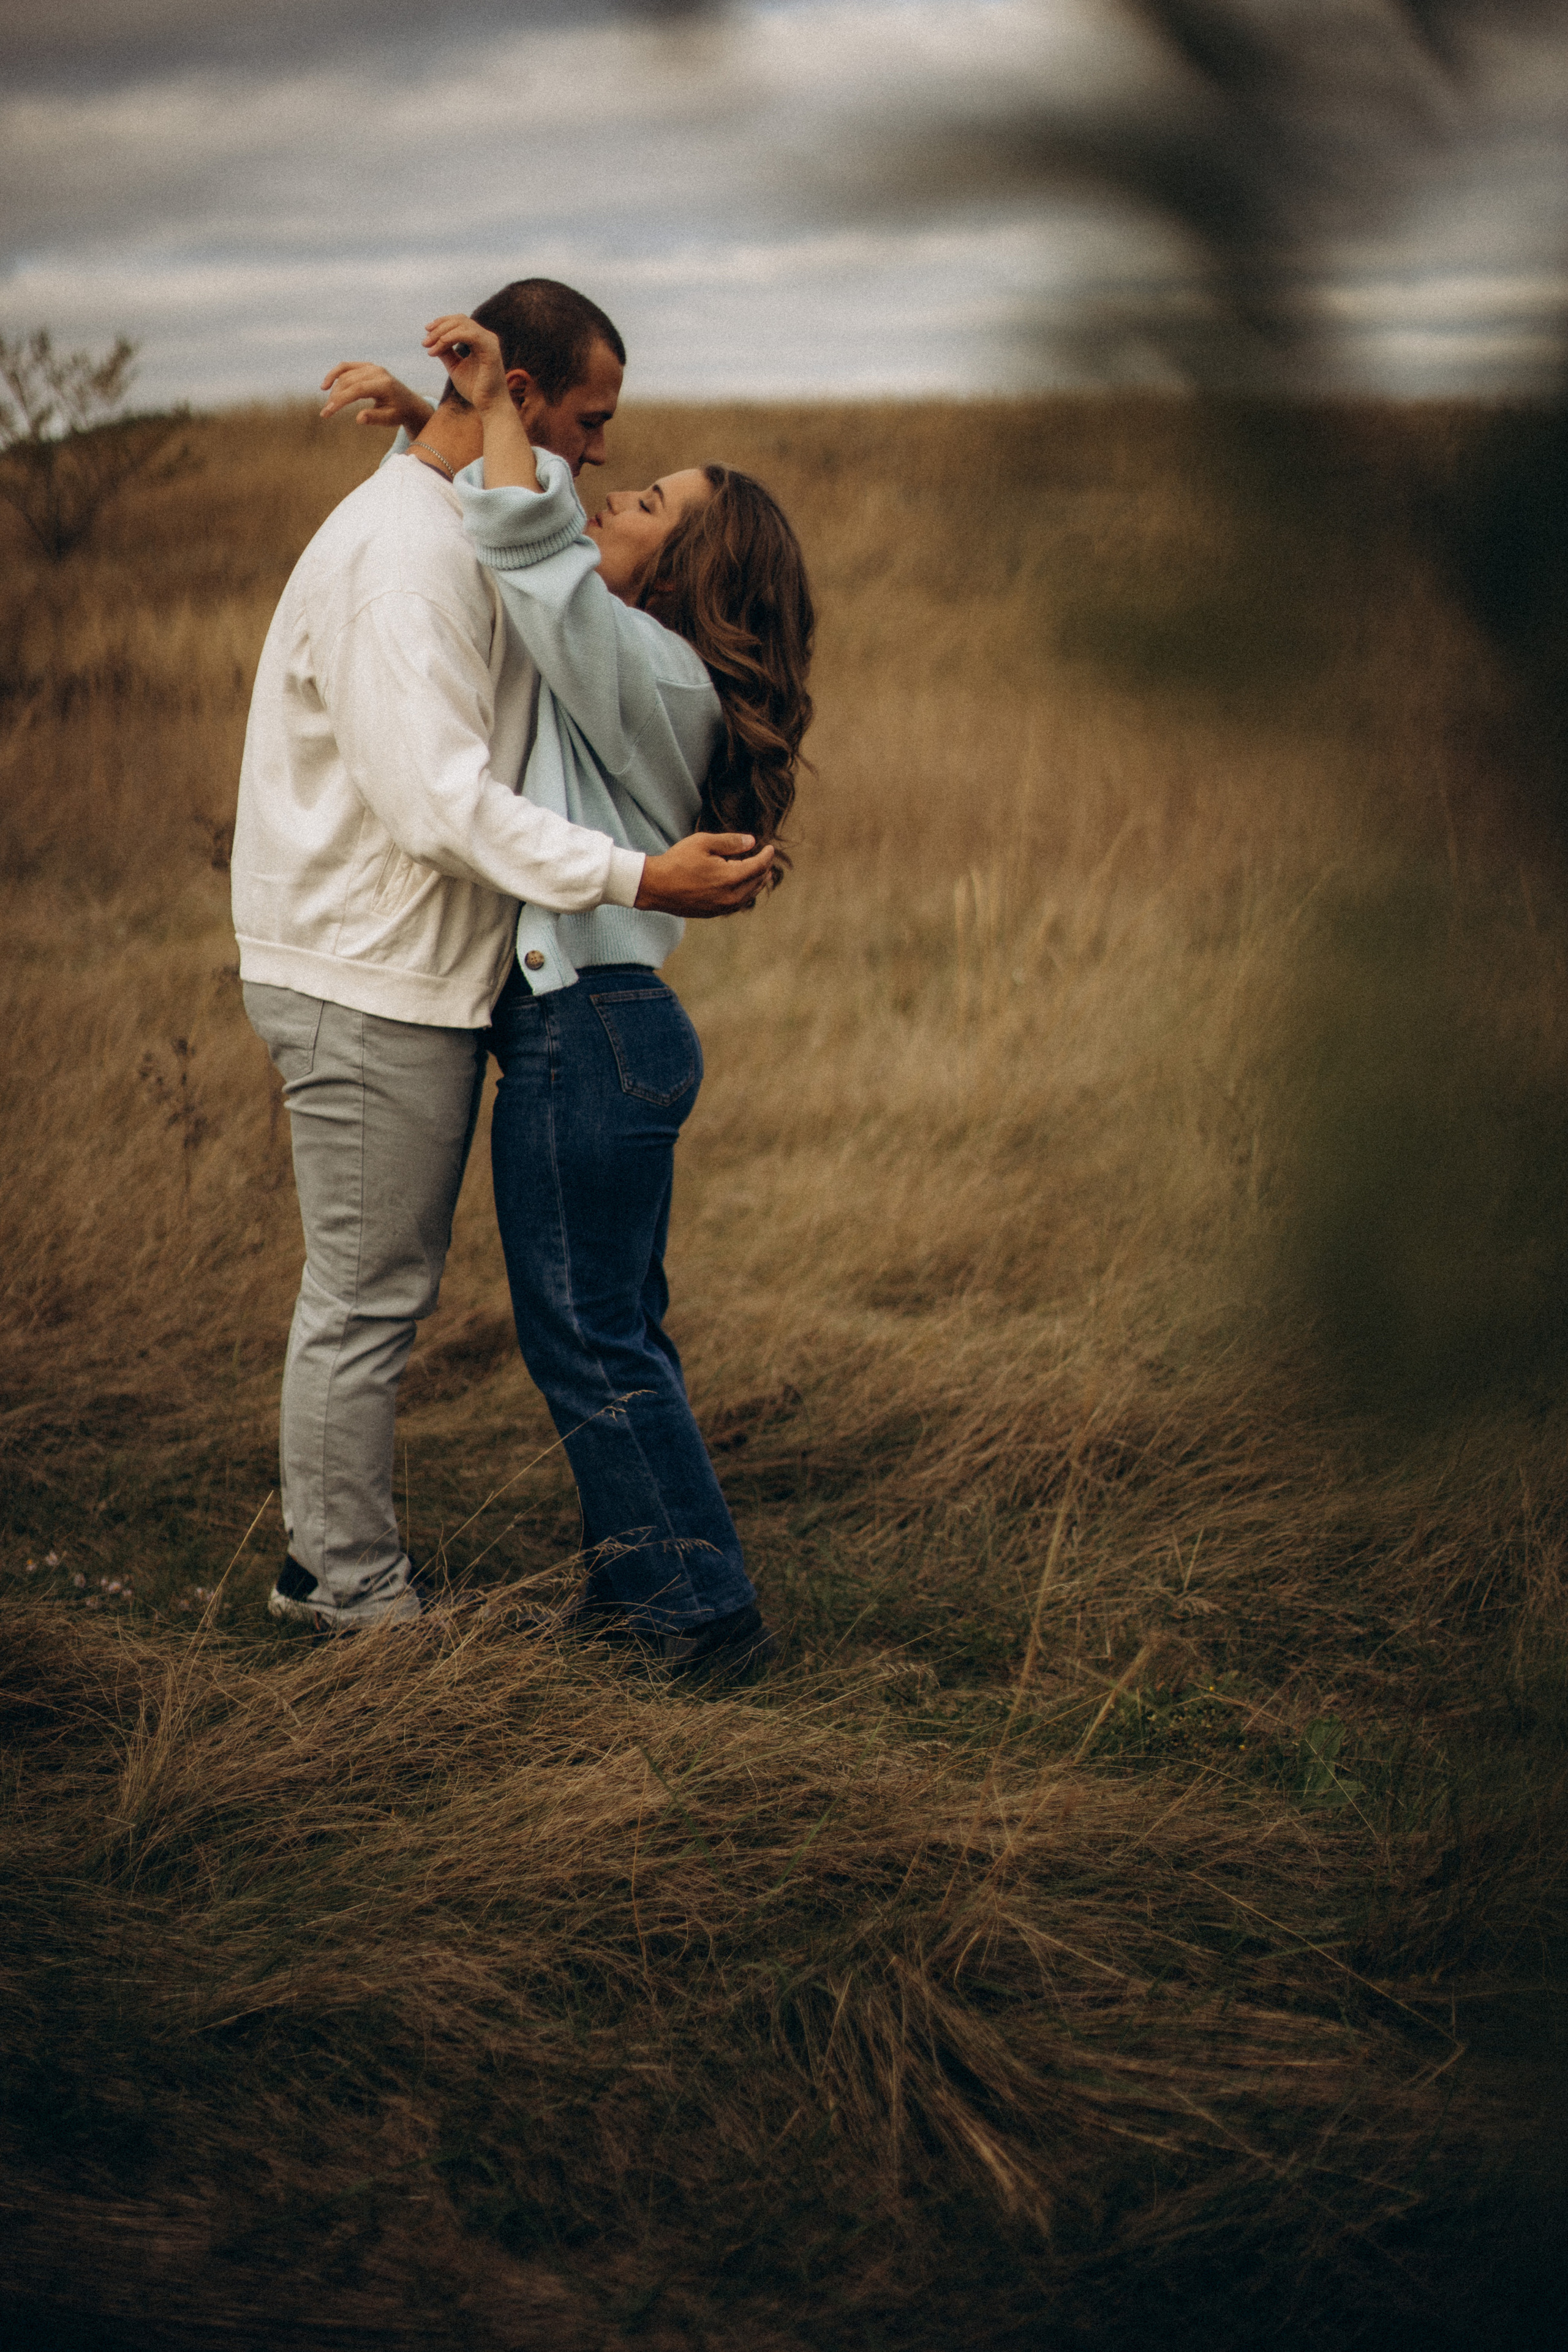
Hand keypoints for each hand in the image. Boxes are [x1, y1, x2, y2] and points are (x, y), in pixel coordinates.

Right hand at [319, 362, 431, 431]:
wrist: (408, 403)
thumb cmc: (399, 413)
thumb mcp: (390, 419)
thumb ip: (375, 418)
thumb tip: (359, 418)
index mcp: (384, 384)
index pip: (357, 389)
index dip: (341, 400)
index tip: (328, 411)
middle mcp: (377, 372)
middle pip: (349, 381)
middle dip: (335, 397)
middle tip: (326, 413)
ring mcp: (371, 367)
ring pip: (345, 375)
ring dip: (334, 390)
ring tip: (329, 406)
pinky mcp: (366, 366)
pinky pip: (346, 367)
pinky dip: (335, 374)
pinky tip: (325, 385)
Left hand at [423, 314, 507, 410]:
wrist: (490, 406)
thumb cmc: (475, 389)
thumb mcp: (455, 367)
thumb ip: (446, 353)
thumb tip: (431, 340)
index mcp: (480, 340)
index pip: (460, 322)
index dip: (442, 323)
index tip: (426, 332)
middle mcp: (486, 337)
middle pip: (460, 320)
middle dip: (439, 327)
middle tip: (425, 342)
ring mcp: (490, 342)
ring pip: (463, 324)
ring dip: (442, 333)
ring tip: (429, 345)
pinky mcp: (491, 350)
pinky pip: (469, 335)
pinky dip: (451, 337)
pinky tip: (440, 345)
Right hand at [635, 833, 775, 916]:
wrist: (655, 887)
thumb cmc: (677, 861)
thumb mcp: (703, 843)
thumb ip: (730, 842)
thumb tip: (752, 842)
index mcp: (730, 878)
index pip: (758, 866)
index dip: (766, 856)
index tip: (770, 847)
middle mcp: (730, 896)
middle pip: (756, 882)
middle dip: (764, 869)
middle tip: (767, 860)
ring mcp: (721, 907)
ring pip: (748, 896)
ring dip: (756, 884)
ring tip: (762, 874)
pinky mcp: (713, 913)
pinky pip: (736, 904)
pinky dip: (744, 894)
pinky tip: (743, 887)